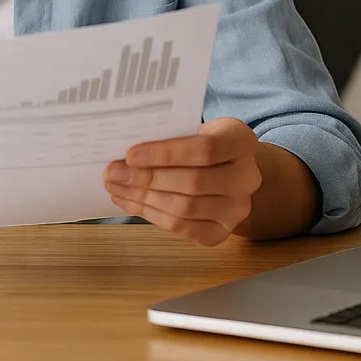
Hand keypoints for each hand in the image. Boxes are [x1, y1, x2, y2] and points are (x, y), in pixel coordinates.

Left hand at [104, 117, 261, 246]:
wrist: (226, 170)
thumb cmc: (201, 143)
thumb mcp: (193, 128)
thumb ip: (168, 135)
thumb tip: (124, 152)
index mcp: (242, 141)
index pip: (205, 149)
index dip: (166, 154)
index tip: (130, 154)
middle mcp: (247, 177)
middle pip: (193, 182)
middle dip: (147, 178)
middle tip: (113, 172)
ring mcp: (237, 208)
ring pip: (184, 208)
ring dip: (143, 198)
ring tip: (116, 187)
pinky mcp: (222, 231)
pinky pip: (182, 228)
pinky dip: (150, 214)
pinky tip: (130, 201)